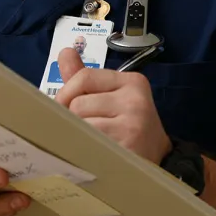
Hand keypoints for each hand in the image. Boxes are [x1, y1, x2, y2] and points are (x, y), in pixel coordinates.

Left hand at [54, 48, 171, 163]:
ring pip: (80, 123)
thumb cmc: (126, 128)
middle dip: (74, 119)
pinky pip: (87, 142)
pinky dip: (84, 148)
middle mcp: (135, 99)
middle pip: (78, 103)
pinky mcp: (127, 147)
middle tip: (86, 130)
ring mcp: (133, 123)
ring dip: (79, 136)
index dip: (66, 93)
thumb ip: (85, 77)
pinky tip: (95, 153)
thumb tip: (65, 52)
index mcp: (132, 81)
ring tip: (93, 142)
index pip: (84, 77)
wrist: (152, 163)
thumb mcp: (109, 97)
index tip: (62, 108)